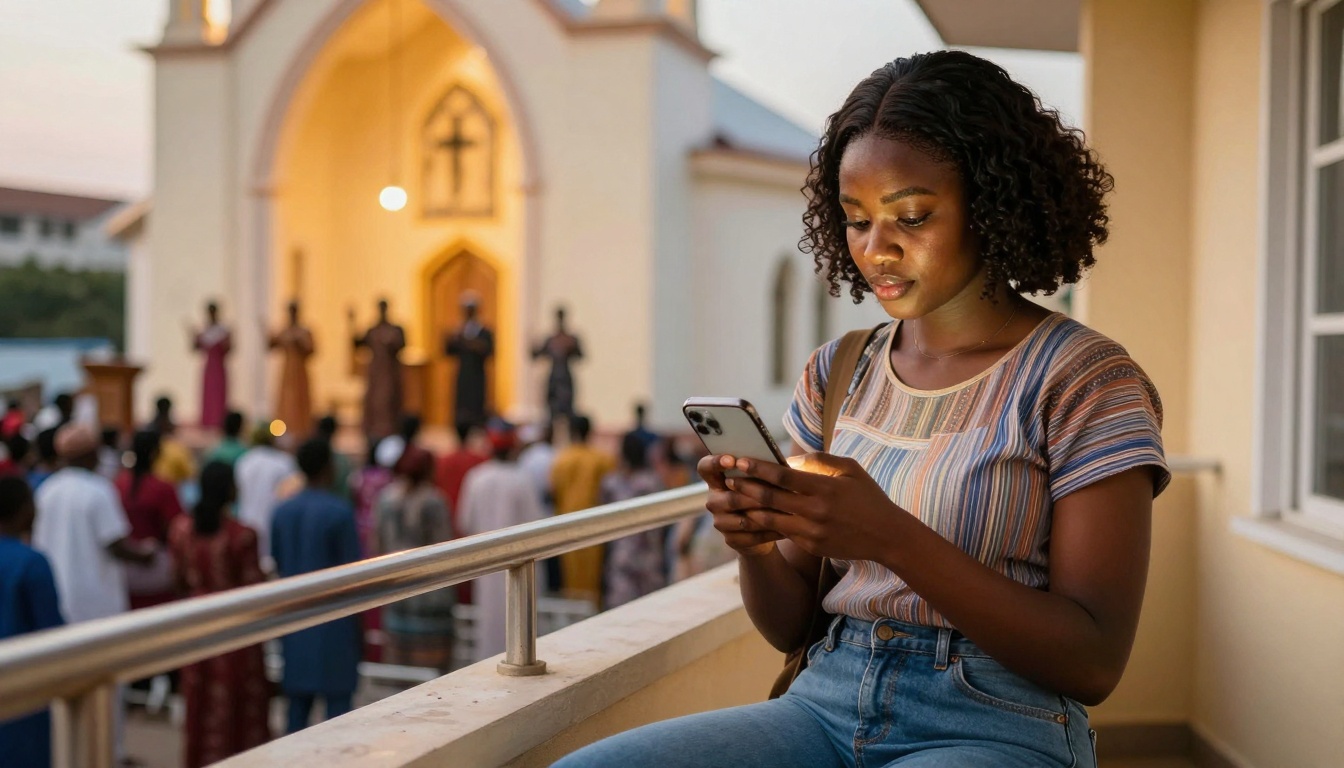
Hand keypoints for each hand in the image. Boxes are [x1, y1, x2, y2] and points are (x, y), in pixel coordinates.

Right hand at [696, 454, 782, 556]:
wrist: (763, 528)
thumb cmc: (765, 493)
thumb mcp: (763, 479)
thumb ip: (764, 470)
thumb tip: (779, 465)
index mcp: (717, 480)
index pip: (705, 467)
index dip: (715, 462)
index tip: (733, 460)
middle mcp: (714, 500)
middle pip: (730, 499)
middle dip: (754, 496)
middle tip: (775, 495)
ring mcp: (720, 522)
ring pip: (743, 520)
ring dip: (765, 516)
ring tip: (786, 512)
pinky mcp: (731, 539)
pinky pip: (751, 537)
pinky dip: (769, 533)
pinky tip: (785, 529)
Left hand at [725, 453, 907, 562]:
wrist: (887, 536)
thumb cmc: (868, 497)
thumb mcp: (850, 469)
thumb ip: (820, 460)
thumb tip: (789, 459)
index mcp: (824, 487)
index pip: (782, 476)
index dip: (757, 468)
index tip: (739, 461)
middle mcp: (816, 510)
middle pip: (771, 497)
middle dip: (745, 487)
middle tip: (727, 479)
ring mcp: (812, 531)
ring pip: (770, 519)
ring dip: (749, 508)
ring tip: (733, 499)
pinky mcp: (811, 546)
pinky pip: (782, 533)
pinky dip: (764, 525)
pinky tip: (751, 517)